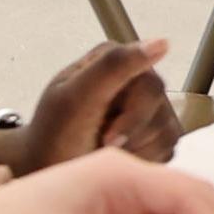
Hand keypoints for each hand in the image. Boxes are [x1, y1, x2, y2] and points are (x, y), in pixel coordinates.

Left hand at [15, 38, 179, 167]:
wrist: (46, 171)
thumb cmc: (54, 136)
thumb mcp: (75, 98)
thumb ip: (113, 66)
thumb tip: (162, 42)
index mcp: (113, 60)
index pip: (149, 82)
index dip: (132, 115)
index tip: (108, 136)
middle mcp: (134, 78)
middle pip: (160, 107)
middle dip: (131, 134)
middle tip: (102, 144)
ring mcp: (148, 107)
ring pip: (166, 131)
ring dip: (135, 150)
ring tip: (103, 150)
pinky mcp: (157, 135)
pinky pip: (167, 150)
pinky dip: (143, 161)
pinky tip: (119, 158)